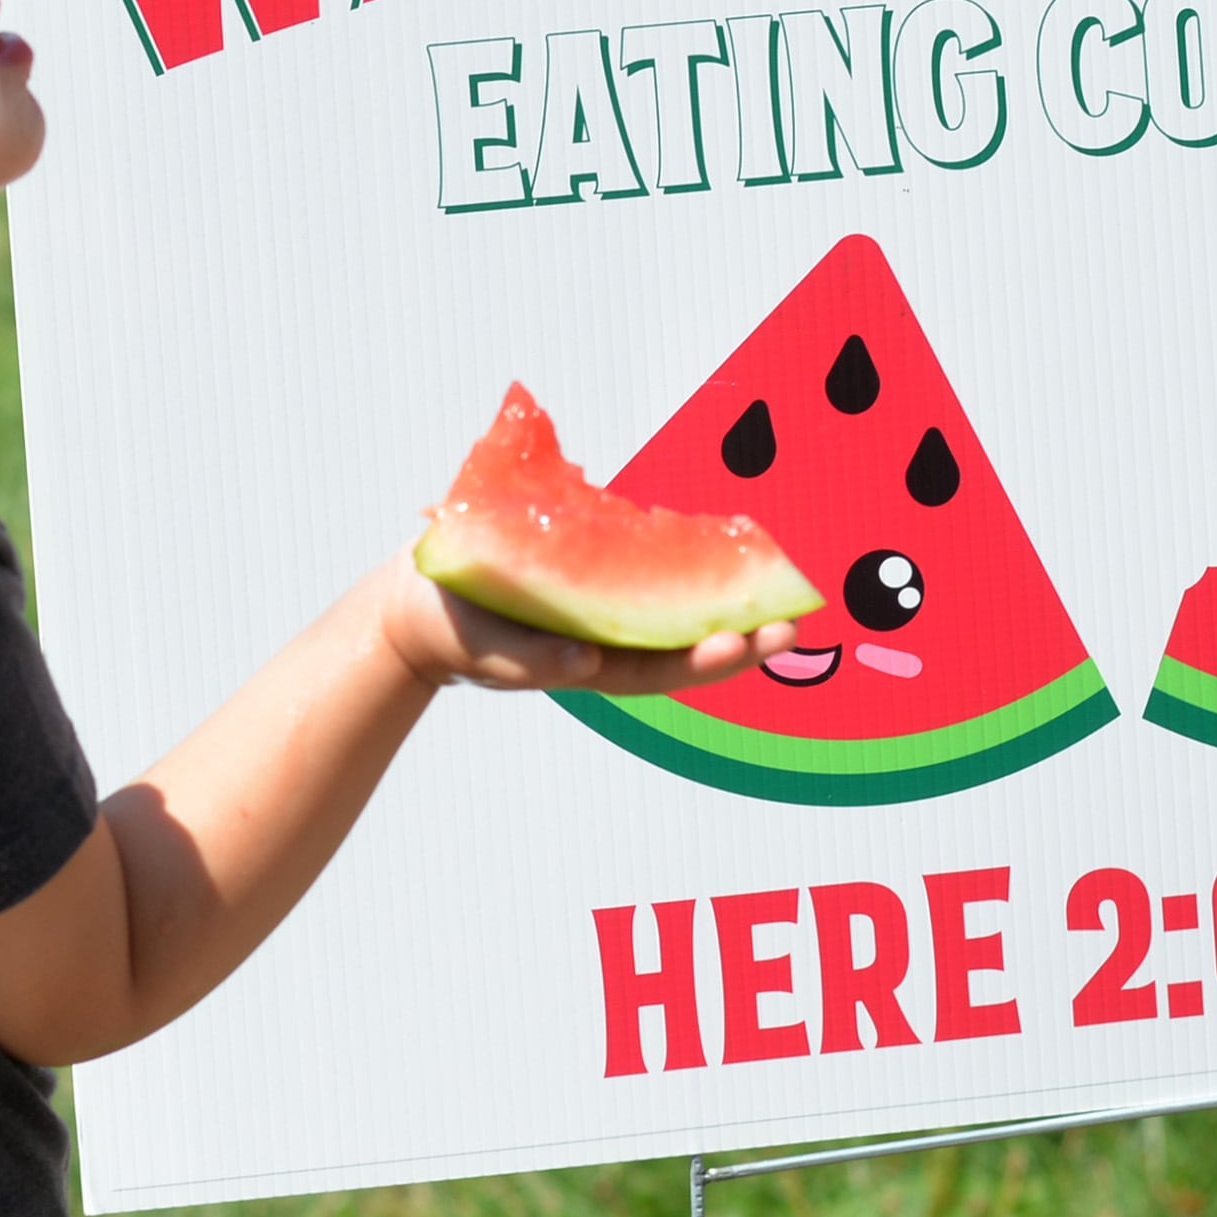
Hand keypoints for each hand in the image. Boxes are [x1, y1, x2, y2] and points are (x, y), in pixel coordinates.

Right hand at [373, 554, 796, 695]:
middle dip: (740, 637)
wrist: (420, 600)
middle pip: (683, 644)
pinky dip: (690, 566)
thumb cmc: (452, 632)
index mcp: (585, 662)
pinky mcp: (594, 574)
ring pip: (677, 610)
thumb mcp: (486, 649)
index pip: (658, 669)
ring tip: (778, 586)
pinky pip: (652, 572)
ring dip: (727, 601)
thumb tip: (585, 662)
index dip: (704, 660)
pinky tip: (726, 548)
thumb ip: (533, 660)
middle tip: (796, 625)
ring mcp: (603, 609)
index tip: (746, 642)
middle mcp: (605, 639)